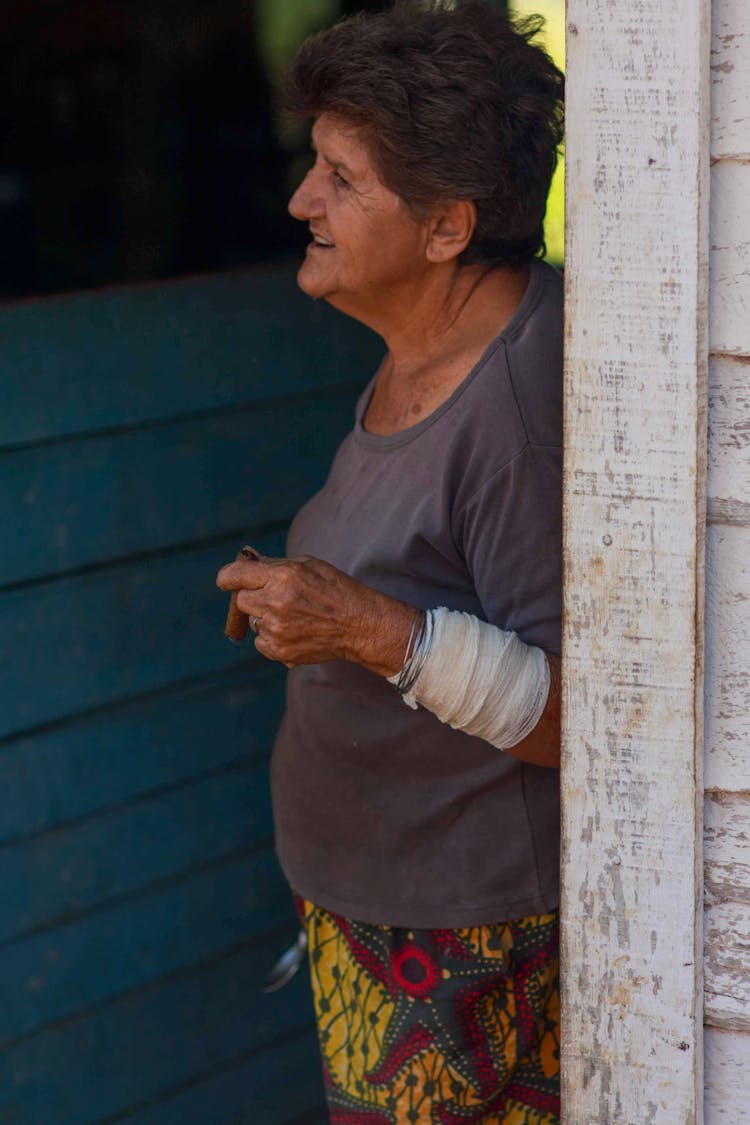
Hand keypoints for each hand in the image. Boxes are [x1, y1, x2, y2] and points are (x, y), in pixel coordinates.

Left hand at [216, 552, 413, 673]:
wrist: (358, 625)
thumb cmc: (335, 590)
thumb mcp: (307, 565)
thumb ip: (274, 565)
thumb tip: (246, 563)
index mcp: (282, 576)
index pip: (234, 575)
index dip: (228, 577)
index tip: (227, 581)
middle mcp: (275, 602)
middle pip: (241, 600)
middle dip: (253, 597)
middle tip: (273, 598)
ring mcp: (276, 630)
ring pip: (253, 622)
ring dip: (265, 618)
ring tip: (294, 616)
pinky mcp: (279, 651)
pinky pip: (261, 642)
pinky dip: (272, 637)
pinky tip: (295, 631)